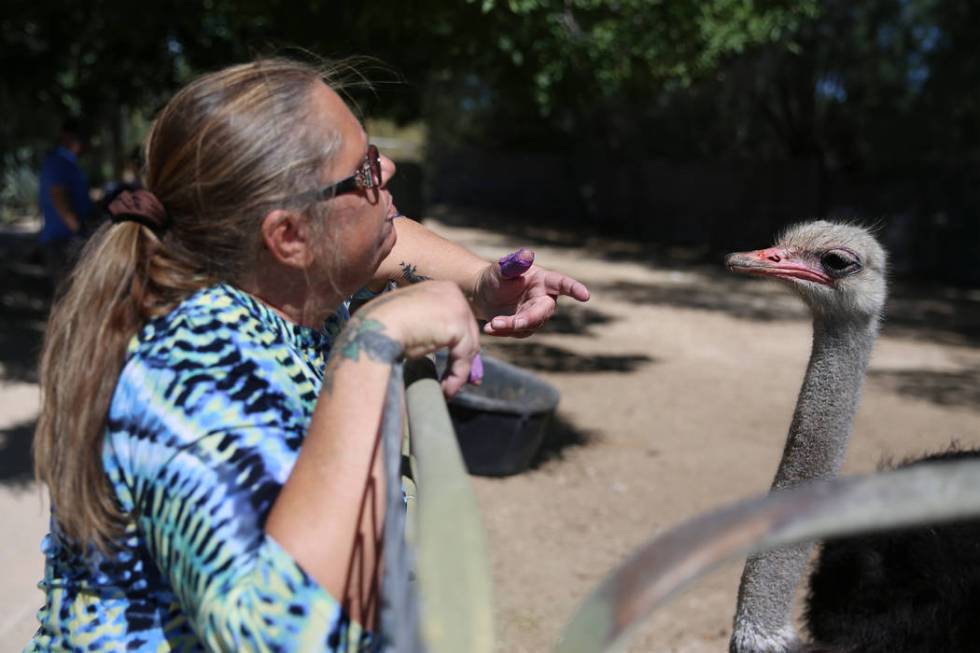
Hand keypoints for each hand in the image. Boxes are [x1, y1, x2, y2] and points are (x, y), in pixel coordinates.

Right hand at [361, 281, 480, 396]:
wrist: (374, 328)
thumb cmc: (382, 327)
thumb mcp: (412, 324)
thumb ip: (428, 330)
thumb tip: (437, 345)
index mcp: (439, 288)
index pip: (457, 319)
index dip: (456, 346)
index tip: (451, 367)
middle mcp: (451, 291)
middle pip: (467, 331)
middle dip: (463, 360)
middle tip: (455, 382)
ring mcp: (457, 305)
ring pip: (468, 345)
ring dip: (459, 372)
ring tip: (446, 389)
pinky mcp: (458, 323)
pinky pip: (464, 356)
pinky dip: (457, 376)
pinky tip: (446, 389)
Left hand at [473, 248, 590, 337]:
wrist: (483, 294)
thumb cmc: (496, 276)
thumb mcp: (502, 269)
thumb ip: (514, 264)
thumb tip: (526, 255)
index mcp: (543, 280)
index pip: (562, 284)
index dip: (574, 289)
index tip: (585, 296)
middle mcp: (543, 298)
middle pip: (544, 311)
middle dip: (529, 318)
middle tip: (515, 323)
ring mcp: (534, 314)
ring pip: (529, 325)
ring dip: (511, 326)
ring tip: (492, 324)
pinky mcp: (525, 327)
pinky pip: (518, 333)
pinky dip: (503, 332)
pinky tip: (489, 328)